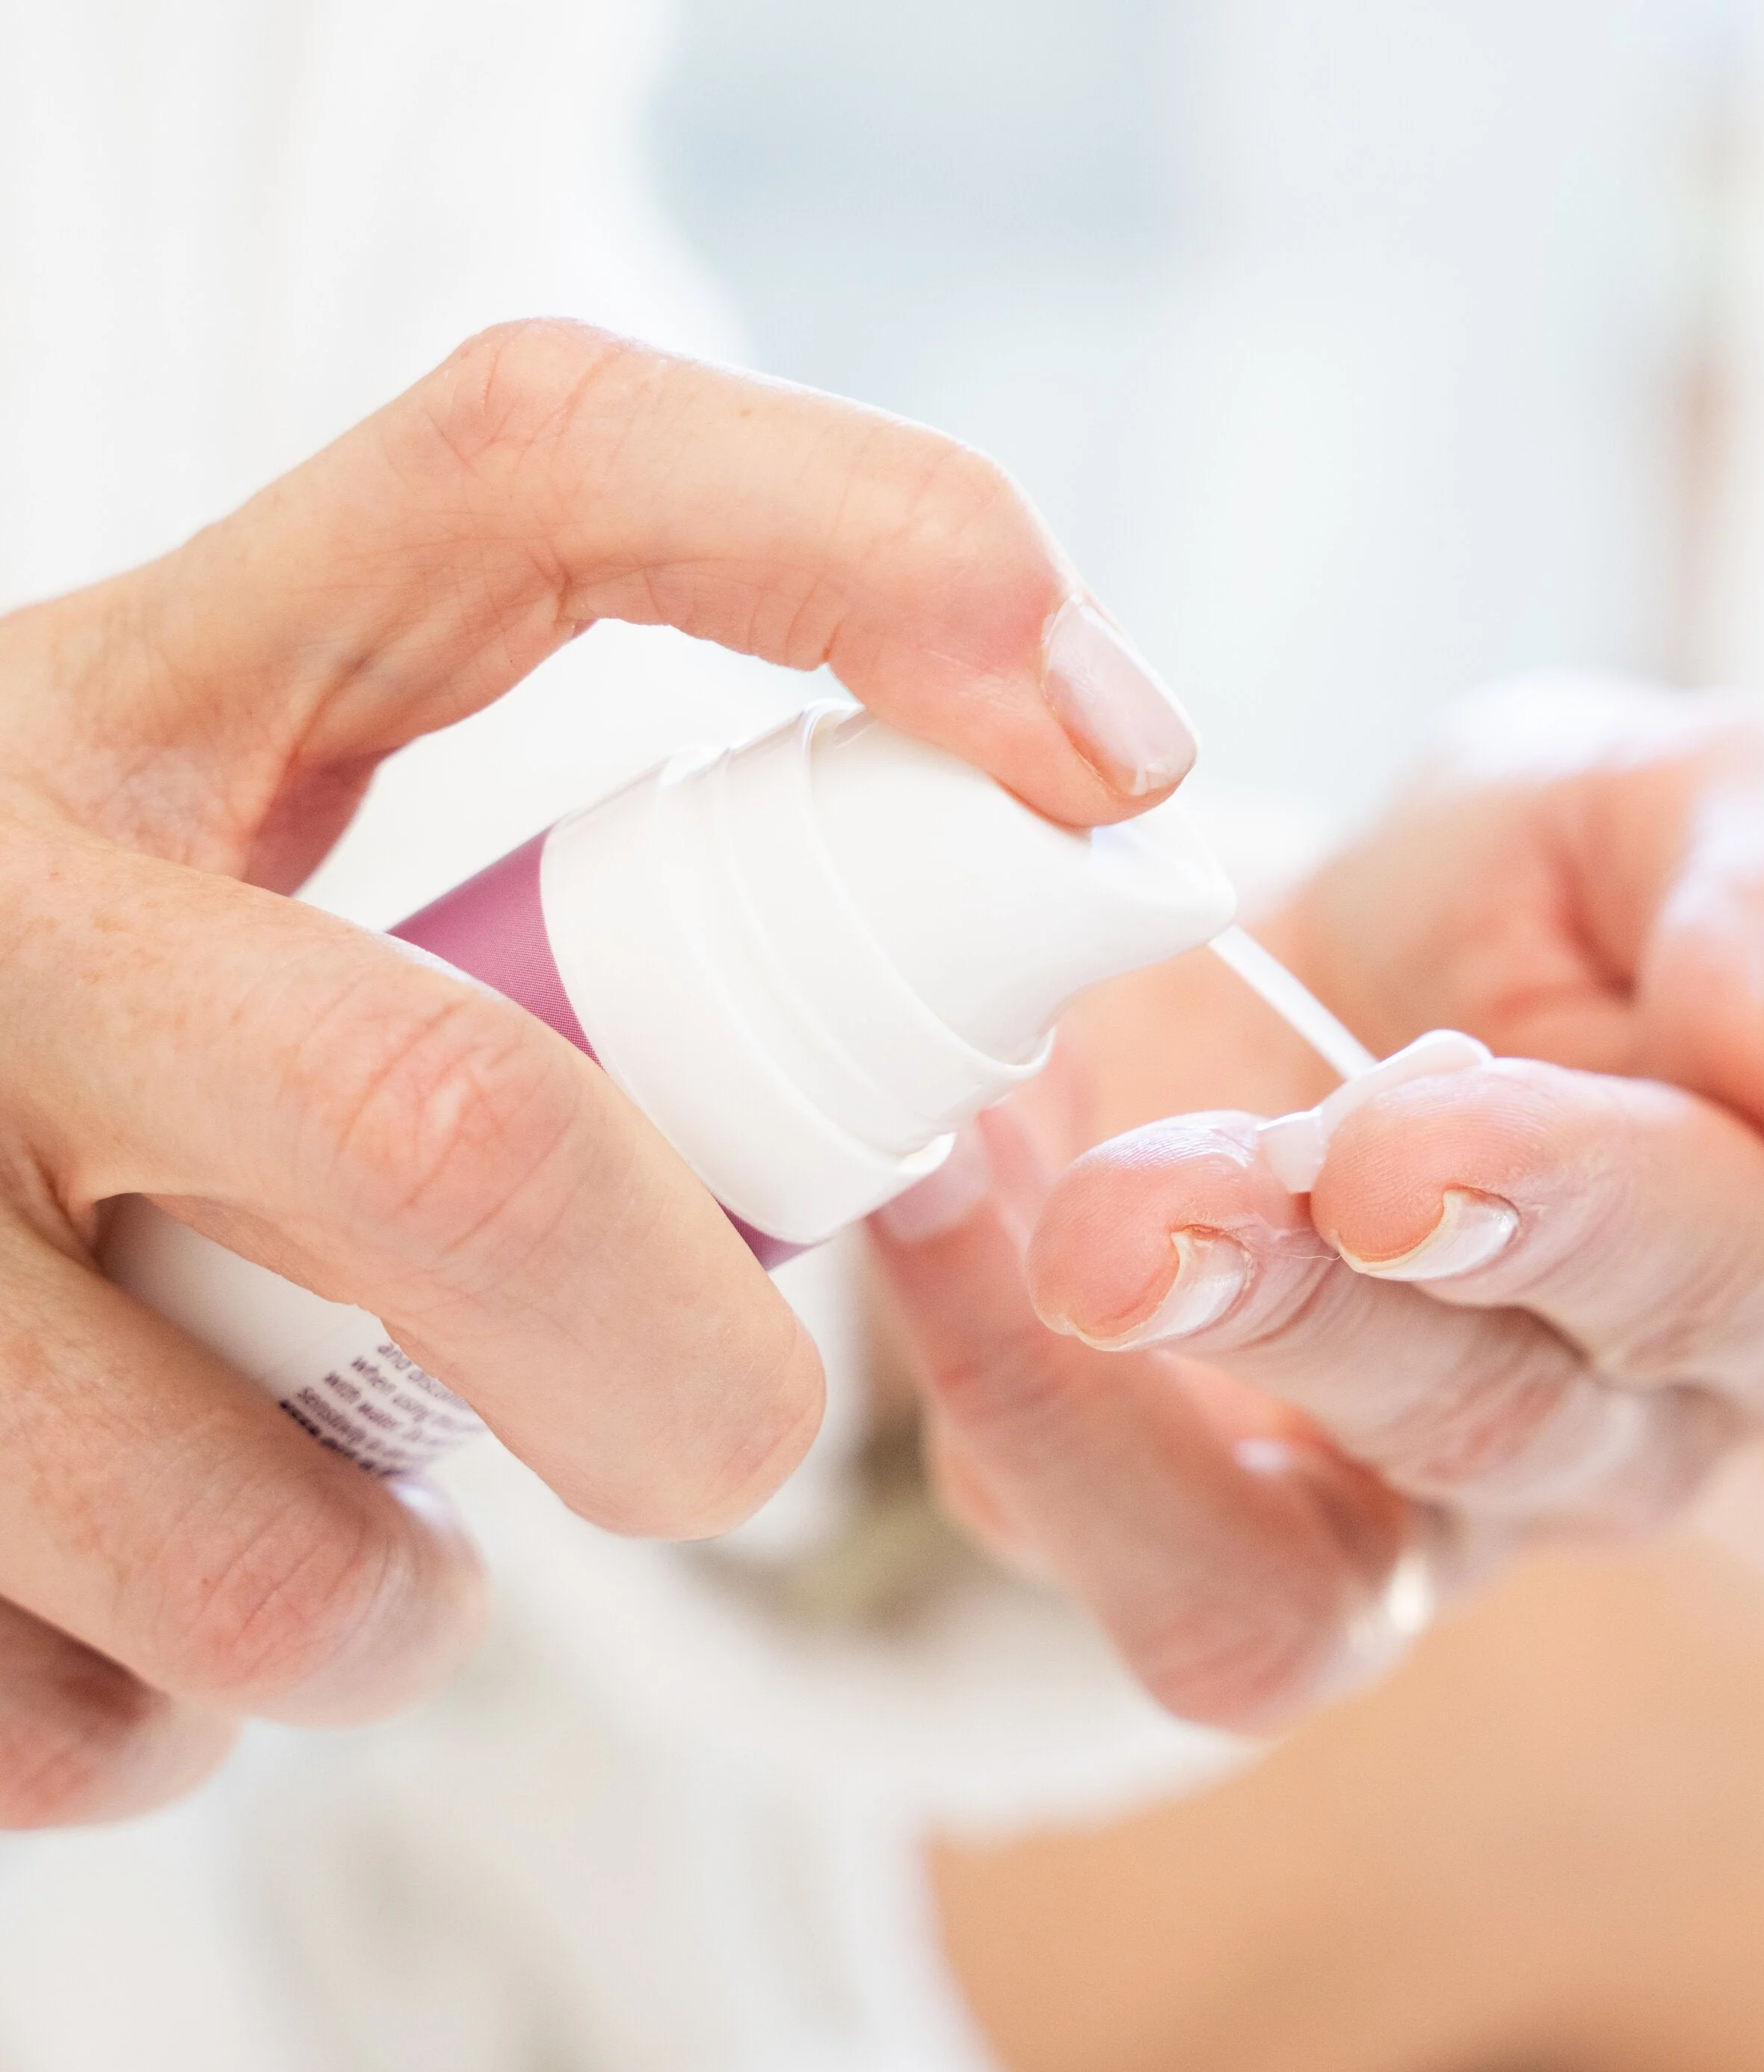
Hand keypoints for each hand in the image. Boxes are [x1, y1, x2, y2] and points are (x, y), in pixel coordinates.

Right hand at [0, 319, 1197, 1824]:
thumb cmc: (111, 1059)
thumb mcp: (287, 890)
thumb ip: (583, 904)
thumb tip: (1007, 945)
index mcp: (145, 699)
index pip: (537, 467)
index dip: (871, 551)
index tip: (1118, 760)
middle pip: (458, 1137)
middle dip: (673, 1360)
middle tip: (726, 1438)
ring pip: (271, 1538)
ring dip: (390, 1607)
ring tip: (367, 1558)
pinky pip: (82, 1715)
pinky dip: (177, 1721)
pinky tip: (124, 1612)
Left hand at [872, 676, 1763, 1729]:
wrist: (1330, 956)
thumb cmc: (1532, 889)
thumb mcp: (1673, 806)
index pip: (1736, 1276)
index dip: (1572, 1211)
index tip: (1394, 1139)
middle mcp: (1611, 1436)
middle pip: (1493, 1424)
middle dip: (1304, 1310)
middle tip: (1137, 1207)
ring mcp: (1396, 1521)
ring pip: (1282, 1589)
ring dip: (1118, 1424)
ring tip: (1003, 1226)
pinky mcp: (1200, 1529)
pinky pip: (1099, 1544)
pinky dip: (989, 1401)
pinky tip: (928, 1202)